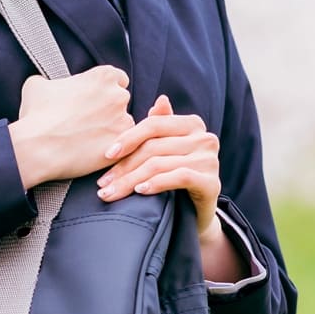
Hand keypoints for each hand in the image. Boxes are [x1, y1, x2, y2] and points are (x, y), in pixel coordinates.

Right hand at [7, 66, 132, 187]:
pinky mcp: (123, 145)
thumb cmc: (36, 115)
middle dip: (110, 109)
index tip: (96, 99)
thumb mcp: (37, 85)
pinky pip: (123, 145)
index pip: (118, 78)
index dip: (106, 89)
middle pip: (122, 100)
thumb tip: (48, 84)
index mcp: (103, 76)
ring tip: (89, 138)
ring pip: (124, 124)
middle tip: (90, 120)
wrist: (37, 147)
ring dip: (112, 129)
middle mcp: (118, 95)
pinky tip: (94, 150)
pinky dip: (112, 147)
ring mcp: (123, 121)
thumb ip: (51, 80)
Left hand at [96, 93, 220, 227]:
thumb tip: (160, 99)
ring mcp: (210, 160)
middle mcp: (205, 138)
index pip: (154, 124)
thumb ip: (160, 128)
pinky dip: (156, 183)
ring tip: (111, 193)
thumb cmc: (177, 179)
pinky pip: (178, 177)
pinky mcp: (211, 182)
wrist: (198, 214)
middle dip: (124, 167)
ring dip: (131, 180)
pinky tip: (140, 191)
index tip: (106, 155)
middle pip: (154, 147)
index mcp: (192, 124)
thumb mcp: (166, 151)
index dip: (128, 138)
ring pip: (160, 164)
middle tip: (102, 184)